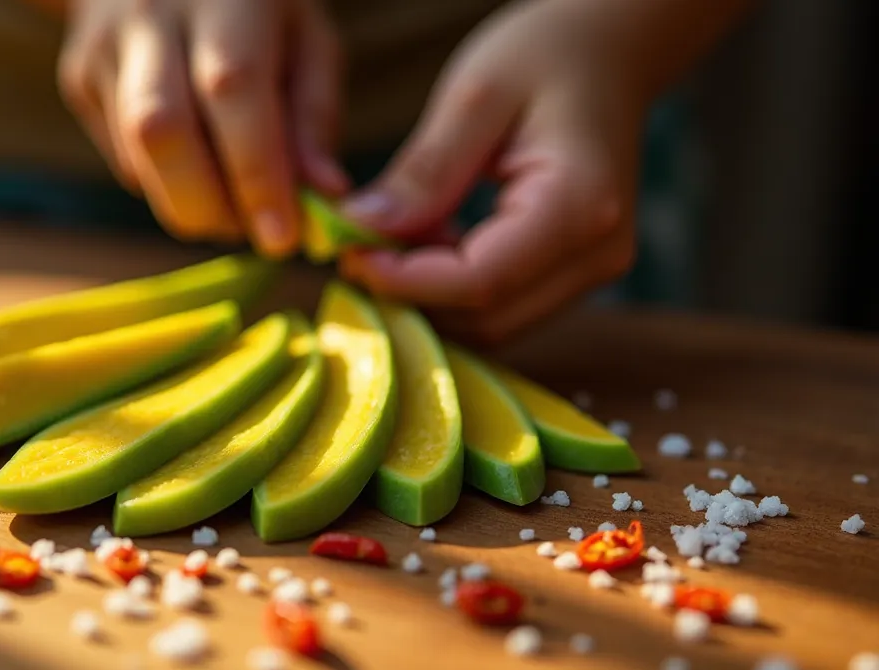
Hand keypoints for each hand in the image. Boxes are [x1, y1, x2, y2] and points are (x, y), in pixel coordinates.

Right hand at [58, 0, 348, 257]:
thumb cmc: (254, 9)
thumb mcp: (306, 40)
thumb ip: (315, 117)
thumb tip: (322, 197)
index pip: (232, 90)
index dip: (255, 174)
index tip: (282, 238)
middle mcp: (152, 14)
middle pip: (163, 133)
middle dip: (211, 206)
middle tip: (252, 228)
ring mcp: (103, 48)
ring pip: (139, 160)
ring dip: (192, 205)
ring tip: (232, 199)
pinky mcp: (79, 80)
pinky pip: (125, 164)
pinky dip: (168, 185)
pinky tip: (194, 162)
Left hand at [338, 0, 656, 344]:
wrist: (609, 52)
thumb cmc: (546, 56)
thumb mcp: (474, 95)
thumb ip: (424, 171)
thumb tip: (362, 228)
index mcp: (578, 206)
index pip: (480, 283)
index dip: (406, 283)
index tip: (349, 254)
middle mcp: (597, 255)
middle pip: (486, 320)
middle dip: (413, 296)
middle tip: (357, 247)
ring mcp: (592, 272)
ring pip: (492, 326)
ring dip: (430, 296)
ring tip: (393, 237)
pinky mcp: (574, 275)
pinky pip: (503, 307)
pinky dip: (453, 288)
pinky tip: (427, 240)